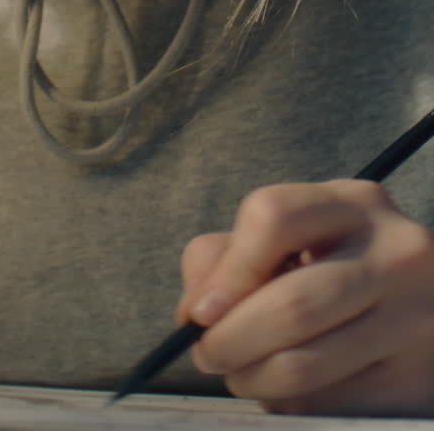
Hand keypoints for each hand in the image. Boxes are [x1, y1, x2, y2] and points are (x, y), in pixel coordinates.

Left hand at [177, 180, 433, 414]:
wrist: (430, 299)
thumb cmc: (341, 261)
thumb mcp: (298, 235)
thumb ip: (231, 254)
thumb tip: (195, 312)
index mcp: (355, 203)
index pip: (273, 217)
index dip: (227, 271)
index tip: (199, 311)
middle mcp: (395, 252)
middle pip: (291, 304)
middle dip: (231, 340)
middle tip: (206, 354)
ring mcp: (415, 317)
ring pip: (308, 365)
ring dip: (253, 379)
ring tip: (238, 373)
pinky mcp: (419, 377)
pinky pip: (332, 403)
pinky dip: (291, 402)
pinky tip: (285, 387)